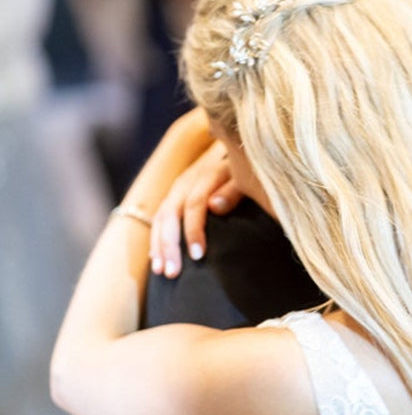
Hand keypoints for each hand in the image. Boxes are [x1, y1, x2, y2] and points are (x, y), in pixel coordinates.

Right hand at [150, 139, 242, 277]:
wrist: (241, 141)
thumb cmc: (252, 165)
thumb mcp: (249, 174)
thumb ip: (234, 189)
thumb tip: (214, 206)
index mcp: (207, 175)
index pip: (194, 205)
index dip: (194, 231)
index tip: (198, 256)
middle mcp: (187, 180)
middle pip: (171, 214)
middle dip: (169, 245)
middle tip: (173, 273)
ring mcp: (179, 187)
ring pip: (161, 217)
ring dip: (159, 245)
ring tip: (163, 271)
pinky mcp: (176, 195)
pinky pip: (160, 218)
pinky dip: (157, 239)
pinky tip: (156, 260)